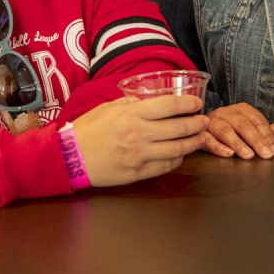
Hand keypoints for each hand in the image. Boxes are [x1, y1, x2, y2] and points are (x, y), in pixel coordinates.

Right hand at [72, 94, 207, 185]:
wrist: (69, 158)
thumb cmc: (89, 129)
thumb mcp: (110, 107)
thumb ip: (134, 103)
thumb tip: (155, 100)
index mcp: (132, 115)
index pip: (169, 106)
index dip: (188, 104)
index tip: (197, 103)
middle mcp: (139, 134)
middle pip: (179, 128)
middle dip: (197, 124)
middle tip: (204, 121)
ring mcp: (139, 155)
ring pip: (177, 149)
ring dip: (193, 143)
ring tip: (200, 137)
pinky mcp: (137, 173)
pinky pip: (165, 166)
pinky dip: (177, 159)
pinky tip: (181, 153)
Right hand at [204, 102, 273, 158]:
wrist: (202, 130)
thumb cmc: (234, 132)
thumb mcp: (253, 130)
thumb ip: (268, 132)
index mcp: (242, 110)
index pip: (258, 121)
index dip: (268, 136)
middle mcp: (226, 113)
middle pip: (244, 125)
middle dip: (257, 141)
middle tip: (266, 155)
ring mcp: (212, 122)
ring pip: (225, 131)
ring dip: (238, 143)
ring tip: (249, 155)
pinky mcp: (201, 134)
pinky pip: (208, 140)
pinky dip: (218, 147)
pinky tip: (229, 154)